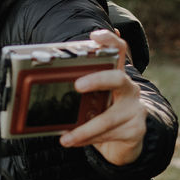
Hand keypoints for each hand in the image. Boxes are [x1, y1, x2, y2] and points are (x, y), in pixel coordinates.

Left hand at [59, 28, 146, 166]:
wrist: (124, 144)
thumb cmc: (101, 115)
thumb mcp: (91, 101)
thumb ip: (79, 91)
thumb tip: (44, 84)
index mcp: (116, 76)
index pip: (118, 50)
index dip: (109, 40)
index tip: (94, 35)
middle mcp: (129, 89)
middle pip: (117, 77)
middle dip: (97, 80)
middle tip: (77, 85)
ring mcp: (135, 109)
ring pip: (108, 117)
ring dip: (83, 129)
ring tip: (65, 137)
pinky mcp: (135, 130)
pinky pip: (108, 134)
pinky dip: (87, 139)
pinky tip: (74, 141)